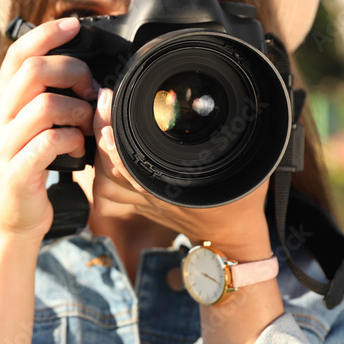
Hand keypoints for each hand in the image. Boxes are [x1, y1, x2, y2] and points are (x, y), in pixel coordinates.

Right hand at [0, 17, 96, 241]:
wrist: (10, 220)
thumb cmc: (29, 167)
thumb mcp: (28, 126)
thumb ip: (42, 96)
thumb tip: (79, 68)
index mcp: (2, 100)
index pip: (19, 51)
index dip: (47, 32)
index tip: (75, 25)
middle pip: (35, 70)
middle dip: (72, 72)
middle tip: (90, 90)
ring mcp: (5, 143)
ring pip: (47, 105)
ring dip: (78, 112)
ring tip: (86, 126)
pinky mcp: (17, 170)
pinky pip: (51, 141)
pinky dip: (73, 141)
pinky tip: (77, 149)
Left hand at [91, 87, 270, 260]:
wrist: (230, 240)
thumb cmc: (239, 202)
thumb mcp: (245, 164)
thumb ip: (237, 134)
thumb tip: (242, 105)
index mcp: (170, 184)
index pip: (128, 158)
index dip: (114, 130)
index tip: (112, 102)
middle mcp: (150, 195)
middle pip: (108, 166)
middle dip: (101, 131)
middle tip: (105, 102)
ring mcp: (143, 202)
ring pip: (104, 181)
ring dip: (99, 153)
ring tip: (104, 121)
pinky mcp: (140, 206)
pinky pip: (109, 192)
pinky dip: (103, 172)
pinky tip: (107, 149)